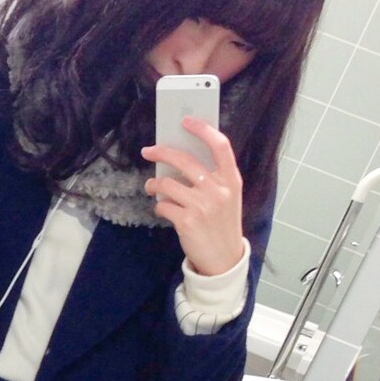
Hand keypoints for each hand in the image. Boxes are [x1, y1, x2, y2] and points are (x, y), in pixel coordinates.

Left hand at [141, 118, 244, 276]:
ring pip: (167, 184)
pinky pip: (163, 205)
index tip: (186, 121)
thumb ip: (211, 178)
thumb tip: (178, 159)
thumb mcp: (227, 198)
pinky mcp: (187, 221)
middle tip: (148, 151)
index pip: (220, 146)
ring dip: (154, 184)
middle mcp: (219, 190)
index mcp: (231, 180)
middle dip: (162, 152)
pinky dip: (159, 206)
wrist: (224, 259)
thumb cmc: (222, 224)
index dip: (203, 130)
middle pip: (185, 160)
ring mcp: (203, 206)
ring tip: (151, 187)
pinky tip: (163, 210)